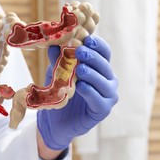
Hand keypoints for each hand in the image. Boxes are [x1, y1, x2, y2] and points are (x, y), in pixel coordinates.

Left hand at [37, 35, 117, 149]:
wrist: (54, 121)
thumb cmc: (59, 95)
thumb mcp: (56, 75)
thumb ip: (57, 61)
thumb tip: (52, 45)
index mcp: (99, 68)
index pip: (104, 53)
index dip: (97, 45)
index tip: (86, 38)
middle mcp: (107, 80)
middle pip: (105, 65)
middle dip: (93, 57)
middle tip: (80, 51)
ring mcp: (107, 95)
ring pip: (105, 82)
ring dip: (92, 74)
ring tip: (80, 69)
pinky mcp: (102, 110)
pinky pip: (99, 100)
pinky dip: (91, 93)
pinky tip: (82, 87)